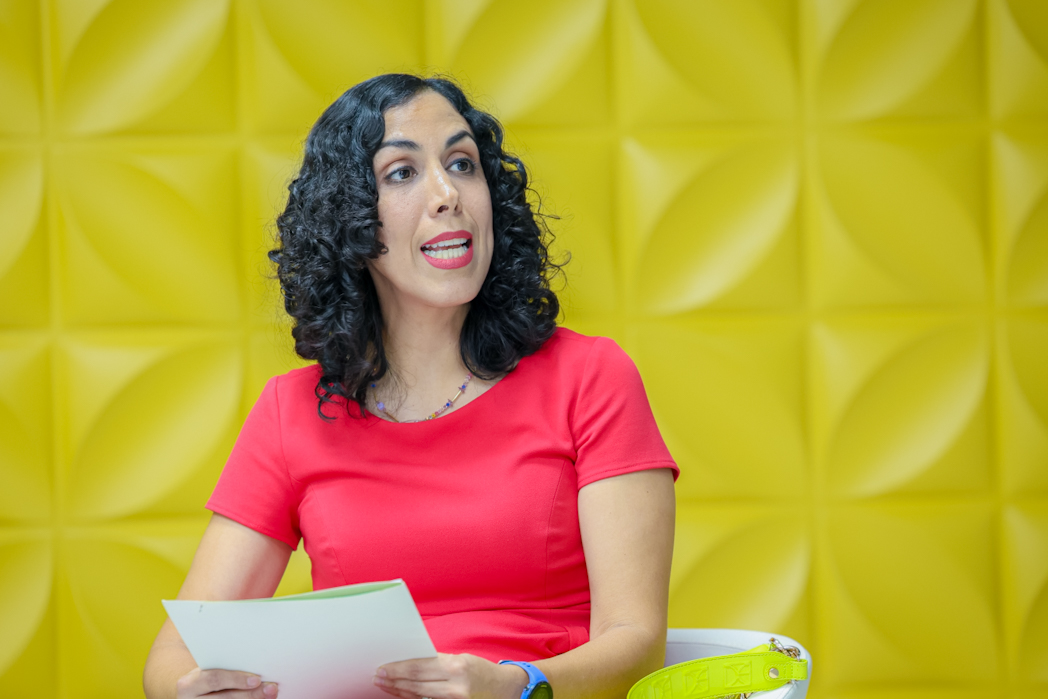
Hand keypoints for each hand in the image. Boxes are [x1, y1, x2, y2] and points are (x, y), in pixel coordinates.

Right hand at [175, 668, 277, 697]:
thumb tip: (257, 670)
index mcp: (189, 684)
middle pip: (225, 698)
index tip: (257, 679)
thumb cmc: (204, 679)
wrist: (192, 696)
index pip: (214, 679)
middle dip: (251, 694)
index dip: (236, 679)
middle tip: (272, 689)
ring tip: (271, 696)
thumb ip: (226, 669)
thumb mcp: (207, 672)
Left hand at [374, 653, 528, 698]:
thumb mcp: (461, 660)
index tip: (382, 668)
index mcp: (456, 666)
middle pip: (416, 684)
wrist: (507, 689)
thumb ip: (437, 662)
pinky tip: (402, 695)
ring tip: (385, 686)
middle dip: (394, 681)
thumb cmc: (481, 671)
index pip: (419, 667)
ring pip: (419, 696)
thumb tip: (409, 663)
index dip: (397, 669)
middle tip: (377, 677)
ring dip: (399, 691)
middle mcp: (455, 685)